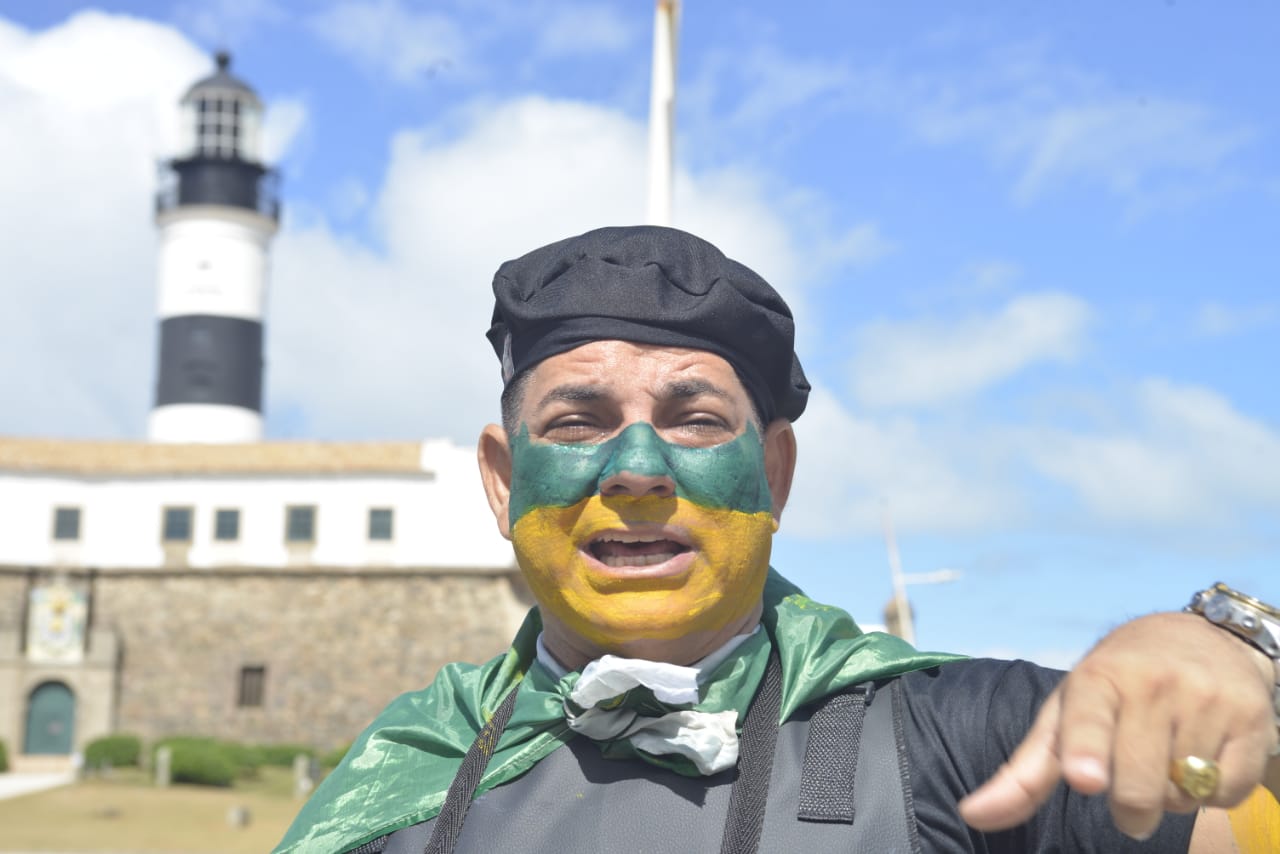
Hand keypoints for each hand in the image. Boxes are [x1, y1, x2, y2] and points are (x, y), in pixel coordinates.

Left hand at [958, 612, 1277, 839]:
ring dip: (1170, 795)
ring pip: (1184, 792)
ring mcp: (1206, 698)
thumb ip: (1023, 773)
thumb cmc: (1114, 687)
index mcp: (1097, 679)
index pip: (1089, 717)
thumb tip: (971, 815)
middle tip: (1122, 796)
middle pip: (1138, 783)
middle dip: (1129, 808)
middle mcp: (1153, 683)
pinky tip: (1200, 757)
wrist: (1198, 637)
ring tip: (1164, 757)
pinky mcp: (1252, 719)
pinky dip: (1211, 792)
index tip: (1084, 778)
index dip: (1087, 749)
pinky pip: (1228, 791)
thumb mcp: (1064, 715)